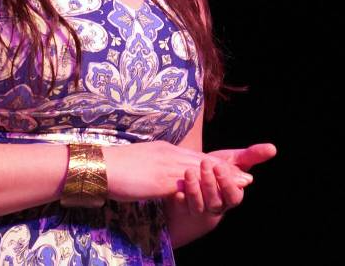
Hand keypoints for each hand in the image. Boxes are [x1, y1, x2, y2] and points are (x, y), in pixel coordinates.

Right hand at [102, 141, 246, 202]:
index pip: (194, 157)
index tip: (231, 169)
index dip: (214, 164)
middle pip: (203, 162)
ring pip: (201, 172)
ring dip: (223, 178)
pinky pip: (188, 185)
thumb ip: (154, 166)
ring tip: (242, 183)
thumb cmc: (113, 168)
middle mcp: (168, 154)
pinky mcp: (161, 180)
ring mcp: (166, 165)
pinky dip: (207, 189)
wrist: (98, 167)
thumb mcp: (140, 163)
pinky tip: (217, 195)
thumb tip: (160, 175)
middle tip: (246, 176)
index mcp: (163, 150)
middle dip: (226, 170)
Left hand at [171, 143, 276, 215]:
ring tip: (189, 172)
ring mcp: (200, 210)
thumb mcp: (235, 161)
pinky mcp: (184, 209)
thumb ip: (252, 155)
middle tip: (204, 163)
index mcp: (232, 196)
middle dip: (210, 183)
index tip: (219, 166)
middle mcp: (217, 206)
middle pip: (215, 201)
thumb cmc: (219, 170)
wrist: (197, 179)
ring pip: (199, 206)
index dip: (227, 183)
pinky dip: (181, 200)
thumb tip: (273, 148)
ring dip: (194, 190)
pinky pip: (182, 208)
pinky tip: (177, 190)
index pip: (233, 195)